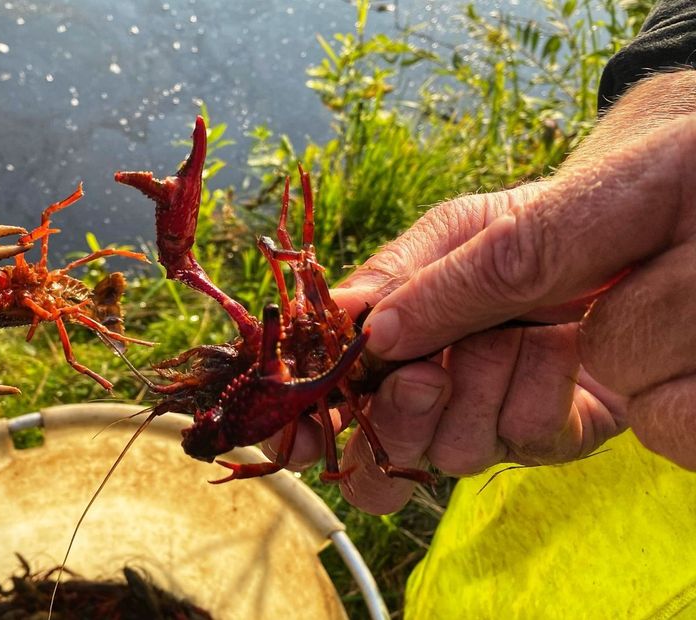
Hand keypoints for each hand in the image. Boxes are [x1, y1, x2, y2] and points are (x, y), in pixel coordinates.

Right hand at [274, 70, 695, 513]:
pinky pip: (530, 437)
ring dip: (477, 389)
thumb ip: (393, 279)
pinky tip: (555, 341)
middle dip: (400, 420)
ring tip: (509, 330)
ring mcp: (493, 424)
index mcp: (388, 356)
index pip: (331, 414)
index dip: (305, 432)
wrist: (614, 222)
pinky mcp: (555, 434)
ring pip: (455, 452)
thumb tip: (338, 320)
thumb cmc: (517, 226)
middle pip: (381, 462)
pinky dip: (537, 387)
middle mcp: (433, 402)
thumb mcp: (448, 235)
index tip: (295, 430)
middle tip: (425, 376)